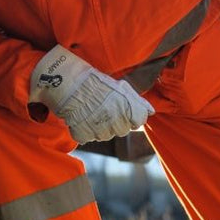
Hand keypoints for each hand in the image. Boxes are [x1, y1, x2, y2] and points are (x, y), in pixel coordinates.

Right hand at [30, 44, 152, 144]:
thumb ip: (138, 101)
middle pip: (122, 130)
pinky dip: (84, 130)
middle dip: (115, 121)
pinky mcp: (84, 135)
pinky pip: (88, 137)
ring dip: (100, 127)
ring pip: (105, 136)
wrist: (68, 82)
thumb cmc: (95, 82)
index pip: (138, 121)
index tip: (121, 108)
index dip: (131, 115)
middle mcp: (116, 122)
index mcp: (127, 109)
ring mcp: (100, 130)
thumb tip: (151, 112)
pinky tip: (81, 117)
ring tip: (91, 111)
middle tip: (103, 108)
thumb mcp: (120, 87)